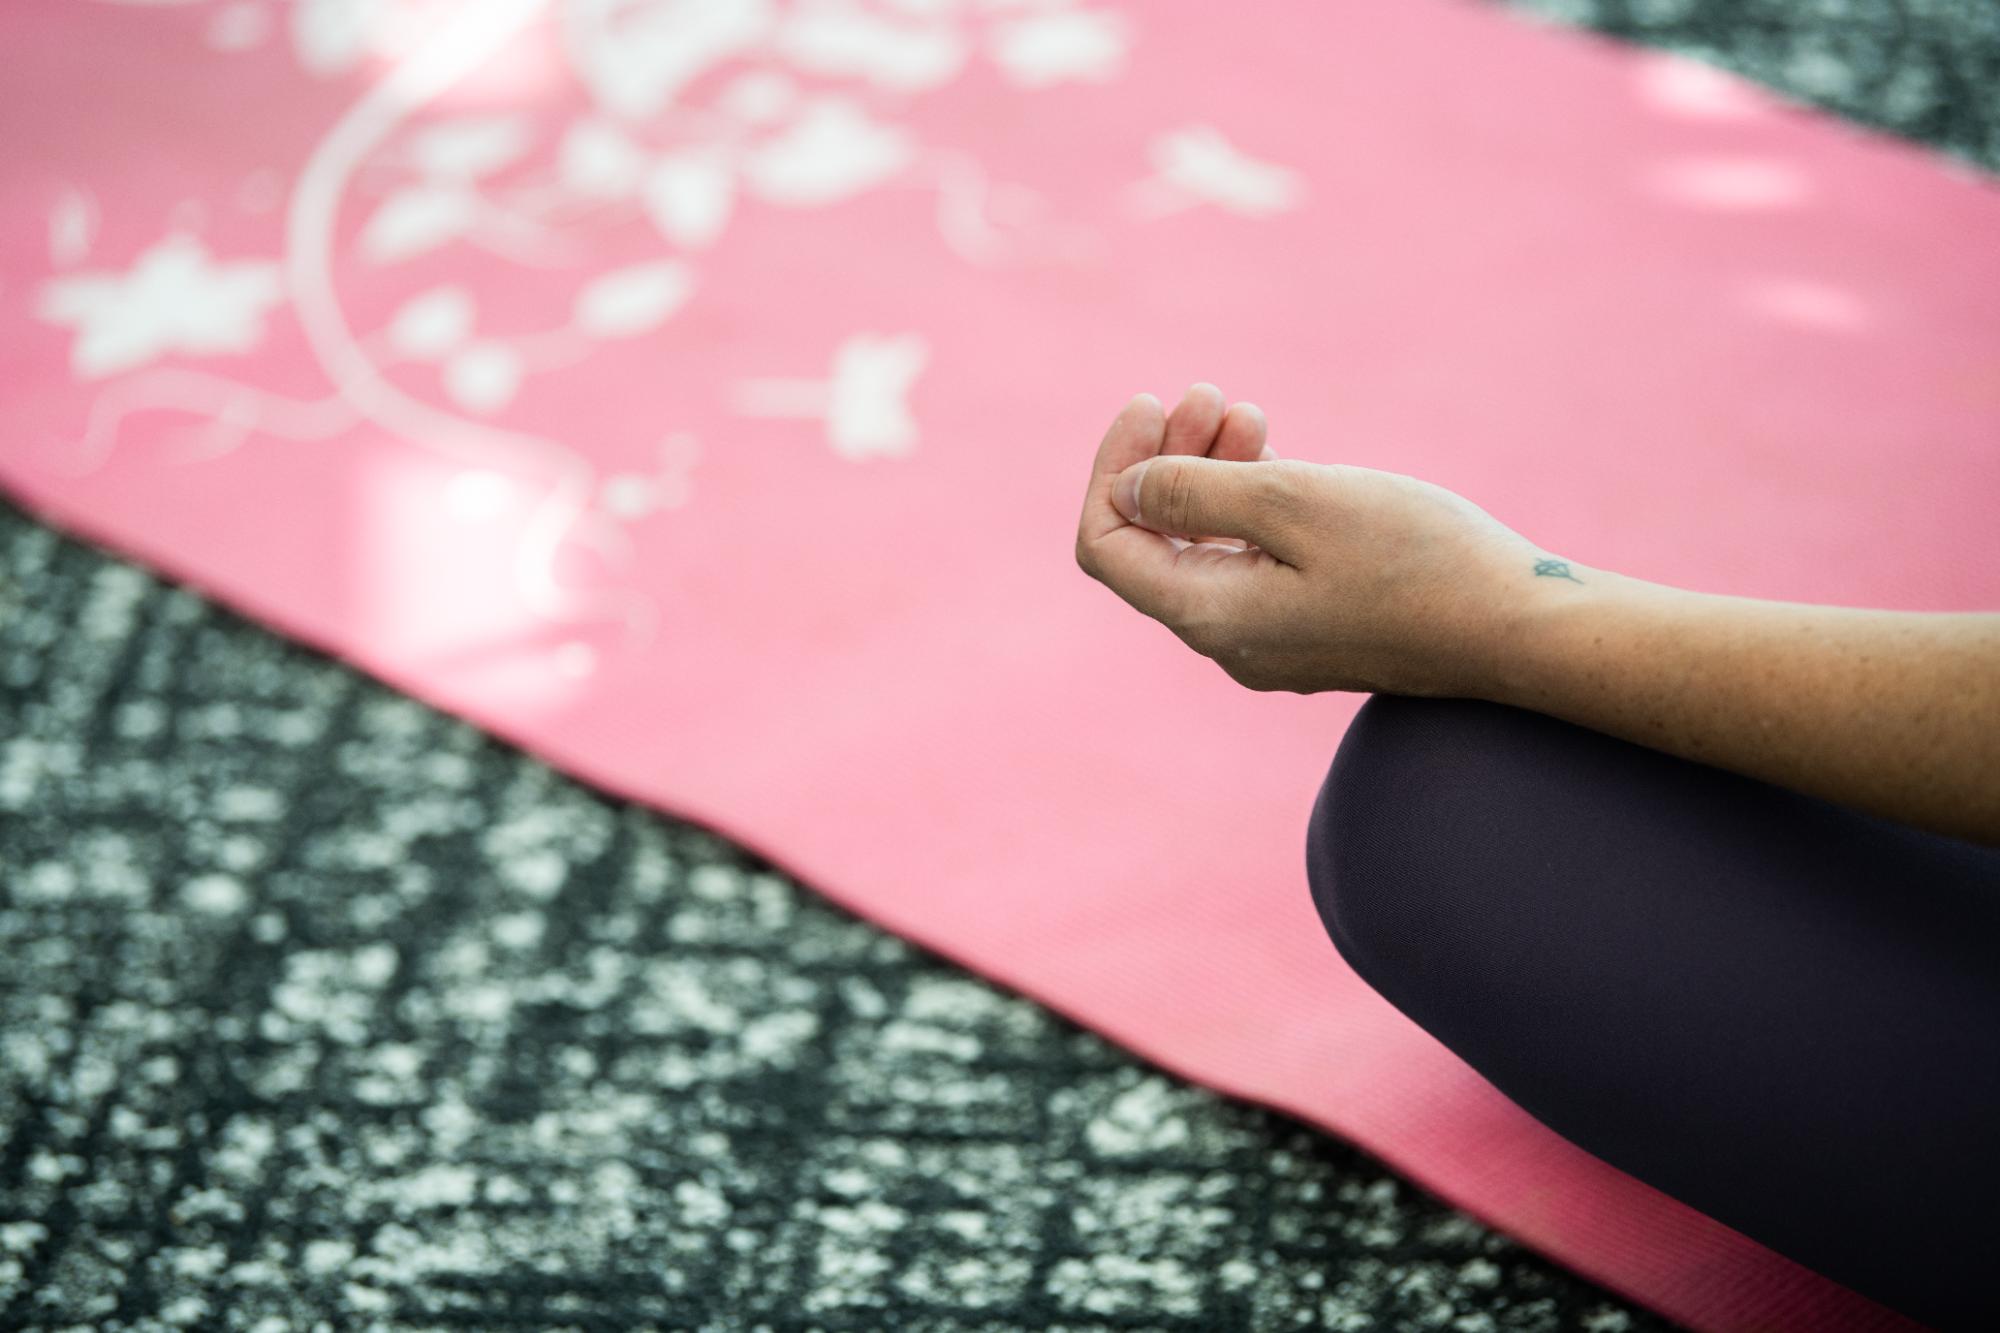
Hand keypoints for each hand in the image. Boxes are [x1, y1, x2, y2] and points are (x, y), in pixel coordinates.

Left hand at [1074, 386, 1548, 695]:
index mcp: (1210, 615)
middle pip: (1155, 541)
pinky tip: (1275, 450)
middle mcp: (1229, 640)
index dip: (1115, 468)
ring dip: (1211, 470)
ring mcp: (1272, 638)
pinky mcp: (1313, 624)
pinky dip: (1252, 501)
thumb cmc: (1415, 558)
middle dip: (1167, 456)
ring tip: (1245, 409)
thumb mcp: (1294, 502)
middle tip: (1211, 392)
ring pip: (1207, 544)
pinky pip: (1252, 559)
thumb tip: (1129, 490)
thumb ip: (1197, 492)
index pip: (1109, 545)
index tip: (1151, 404)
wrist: (1520, 626)